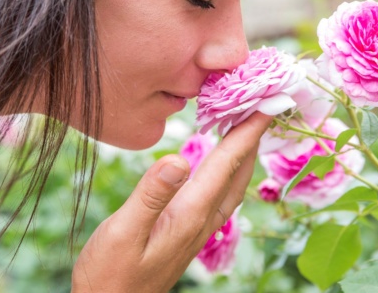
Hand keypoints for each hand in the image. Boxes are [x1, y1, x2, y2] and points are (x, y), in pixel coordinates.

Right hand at [71, 112, 271, 291]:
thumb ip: (151, 195)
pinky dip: (228, 168)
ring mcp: (199, 227)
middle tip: (264, 103)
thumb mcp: (122, 232)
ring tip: (247, 124)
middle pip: (239, 169)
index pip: (227, 161)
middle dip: (254, 135)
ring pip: (233, 182)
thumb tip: (178, 159)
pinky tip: (221, 162)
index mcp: (191, 212)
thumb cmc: (109, 275)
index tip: (269, 102)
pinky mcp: (190, 232)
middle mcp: (203, 219)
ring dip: (243, 151)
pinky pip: (221, 192)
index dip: (248, 129)